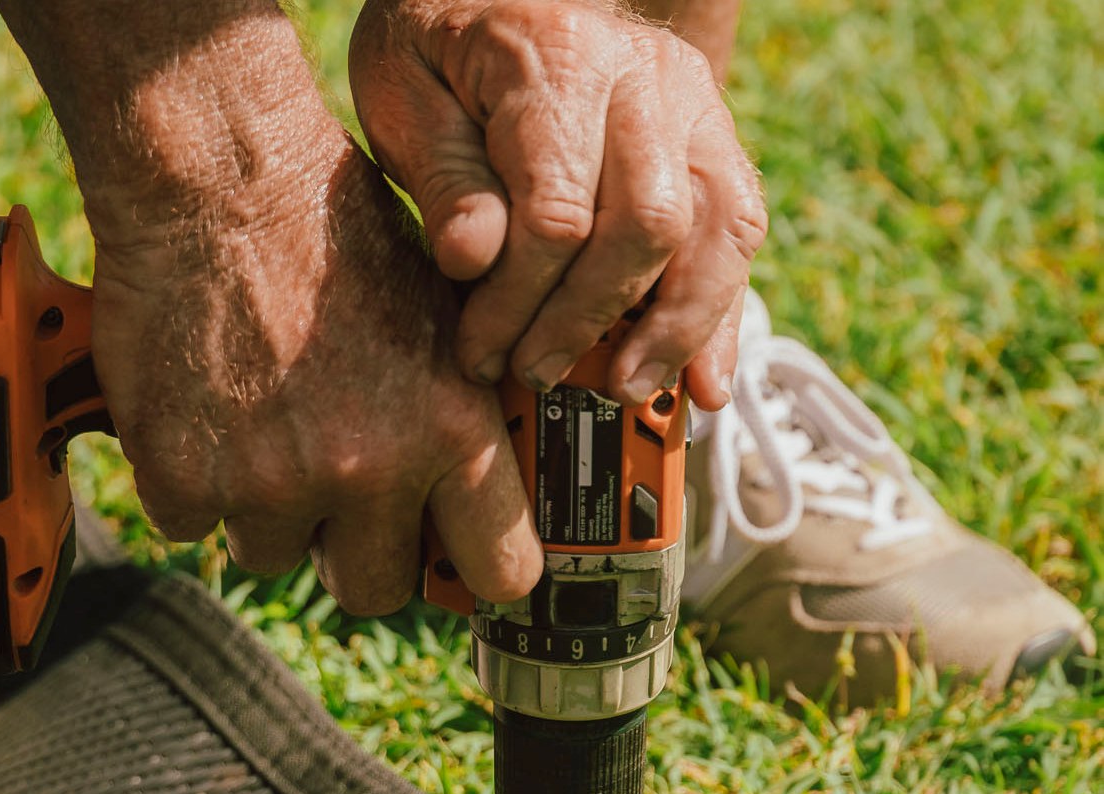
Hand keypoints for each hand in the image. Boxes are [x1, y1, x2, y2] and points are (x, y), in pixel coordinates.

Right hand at [0, 0, 540, 613]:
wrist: (218, 180)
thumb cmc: (337, 237)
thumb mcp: (446, 322)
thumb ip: (465, 424)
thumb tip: (483, 505)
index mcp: (450, 433)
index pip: (500, 573)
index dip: (474, 571)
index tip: (454, 560)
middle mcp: (368, 470)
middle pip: (373, 590)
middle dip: (351, 550)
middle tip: (332, 488)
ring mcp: (271, 483)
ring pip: (274, 557)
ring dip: (266, 513)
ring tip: (261, 424)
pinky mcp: (184, 478)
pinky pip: (191, 527)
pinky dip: (191, 484)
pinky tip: (205, 414)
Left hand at [349, 0, 766, 408]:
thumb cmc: (439, 52)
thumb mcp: (405, 100)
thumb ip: (445, 181)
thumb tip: (475, 263)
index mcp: (561, 57)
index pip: (558, 212)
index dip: (519, 302)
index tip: (480, 353)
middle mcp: (646, 75)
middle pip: (651, 226)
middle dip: (591, 321)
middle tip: (538, 376)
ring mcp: (693, 106)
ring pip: (719, 232)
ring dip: (677, 330)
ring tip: (628, 391)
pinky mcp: (712, 142)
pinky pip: (737, 233)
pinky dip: (720, 316)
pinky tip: (701, 381)